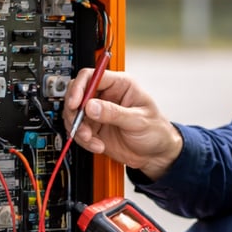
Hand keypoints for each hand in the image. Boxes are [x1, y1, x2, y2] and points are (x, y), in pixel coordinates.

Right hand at [63, 69, 182, 179]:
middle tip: (80, 125)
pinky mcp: (95, 128)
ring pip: (74, 114)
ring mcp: (99, 112)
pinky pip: (79, 130)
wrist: (156, 155)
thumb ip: (114, 113)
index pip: (91, 76)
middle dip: (75, 111)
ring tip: (91, 139)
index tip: (75, 103)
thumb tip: (91, 106)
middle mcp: (106, 96)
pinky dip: (83, 139)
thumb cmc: (156, 131)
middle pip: (77, 93)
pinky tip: (97, 145)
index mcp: (120, 85)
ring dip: (79, 128)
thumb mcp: (138, 120)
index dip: (79, 88)